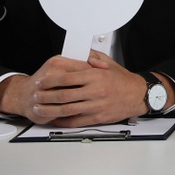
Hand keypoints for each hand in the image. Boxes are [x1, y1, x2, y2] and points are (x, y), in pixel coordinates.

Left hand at [1, 51, 146, 126]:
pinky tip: (53, 119)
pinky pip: (75, 121)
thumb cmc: (122, 80)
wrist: (138, 95)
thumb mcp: (109, 63)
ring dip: (49, 110)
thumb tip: (78, 54)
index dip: (50, 80)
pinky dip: (62, 121)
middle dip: (45, 96)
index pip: (67, 78)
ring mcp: (96, 105)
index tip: (40, 81)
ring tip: (39, 108)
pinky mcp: (97, 117)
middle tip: (35, 95)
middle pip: (63, 95)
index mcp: (96, 76)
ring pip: (67, 110)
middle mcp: (95, 91)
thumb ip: (92, 57)